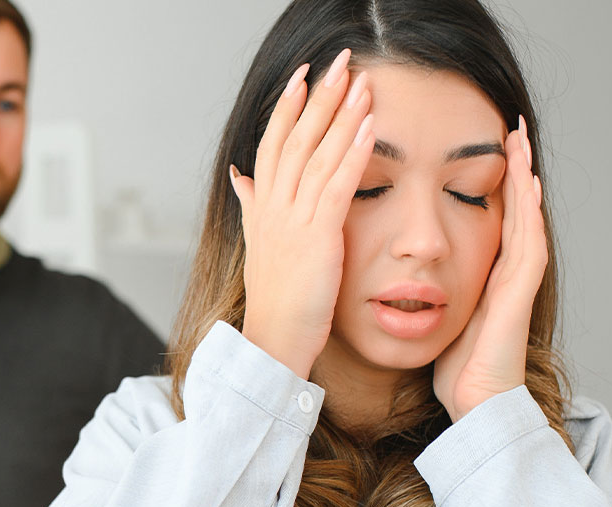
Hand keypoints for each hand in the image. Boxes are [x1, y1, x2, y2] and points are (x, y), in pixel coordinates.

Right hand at [229, 49, 375, 378]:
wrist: (272, 341)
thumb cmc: (274, 299)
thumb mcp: (259, 244)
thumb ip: (251, 205)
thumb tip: (241, 177)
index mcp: (262, 207)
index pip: (273, 143)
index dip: (288, 107)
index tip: (303, 75)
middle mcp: (273, 207)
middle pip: (295, 138)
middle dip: (320, 96)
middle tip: (340, 61)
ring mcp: (293, 220)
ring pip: (317, 154)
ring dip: (342, 115)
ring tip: (362, 82)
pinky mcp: (318, 237)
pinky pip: (338, 186)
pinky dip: (354, 153)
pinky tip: (370, 126)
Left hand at [433, 116, 546, 421]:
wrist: (476, 404)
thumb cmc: (455, 368)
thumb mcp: (434, 317)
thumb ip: (426, 290)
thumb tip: (396, 273)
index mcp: (485, 273)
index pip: (489, 215)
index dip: (484, 180)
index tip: (476, 144)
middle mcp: (505, 271)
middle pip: (512, 206)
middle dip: (511, 166)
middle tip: (509, 124)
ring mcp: (517, 280)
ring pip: (525, 215)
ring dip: (524, 175)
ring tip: (519, 136)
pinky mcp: (521, 293)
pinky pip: (529, 242)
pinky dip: (529, 211)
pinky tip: (528, 182)